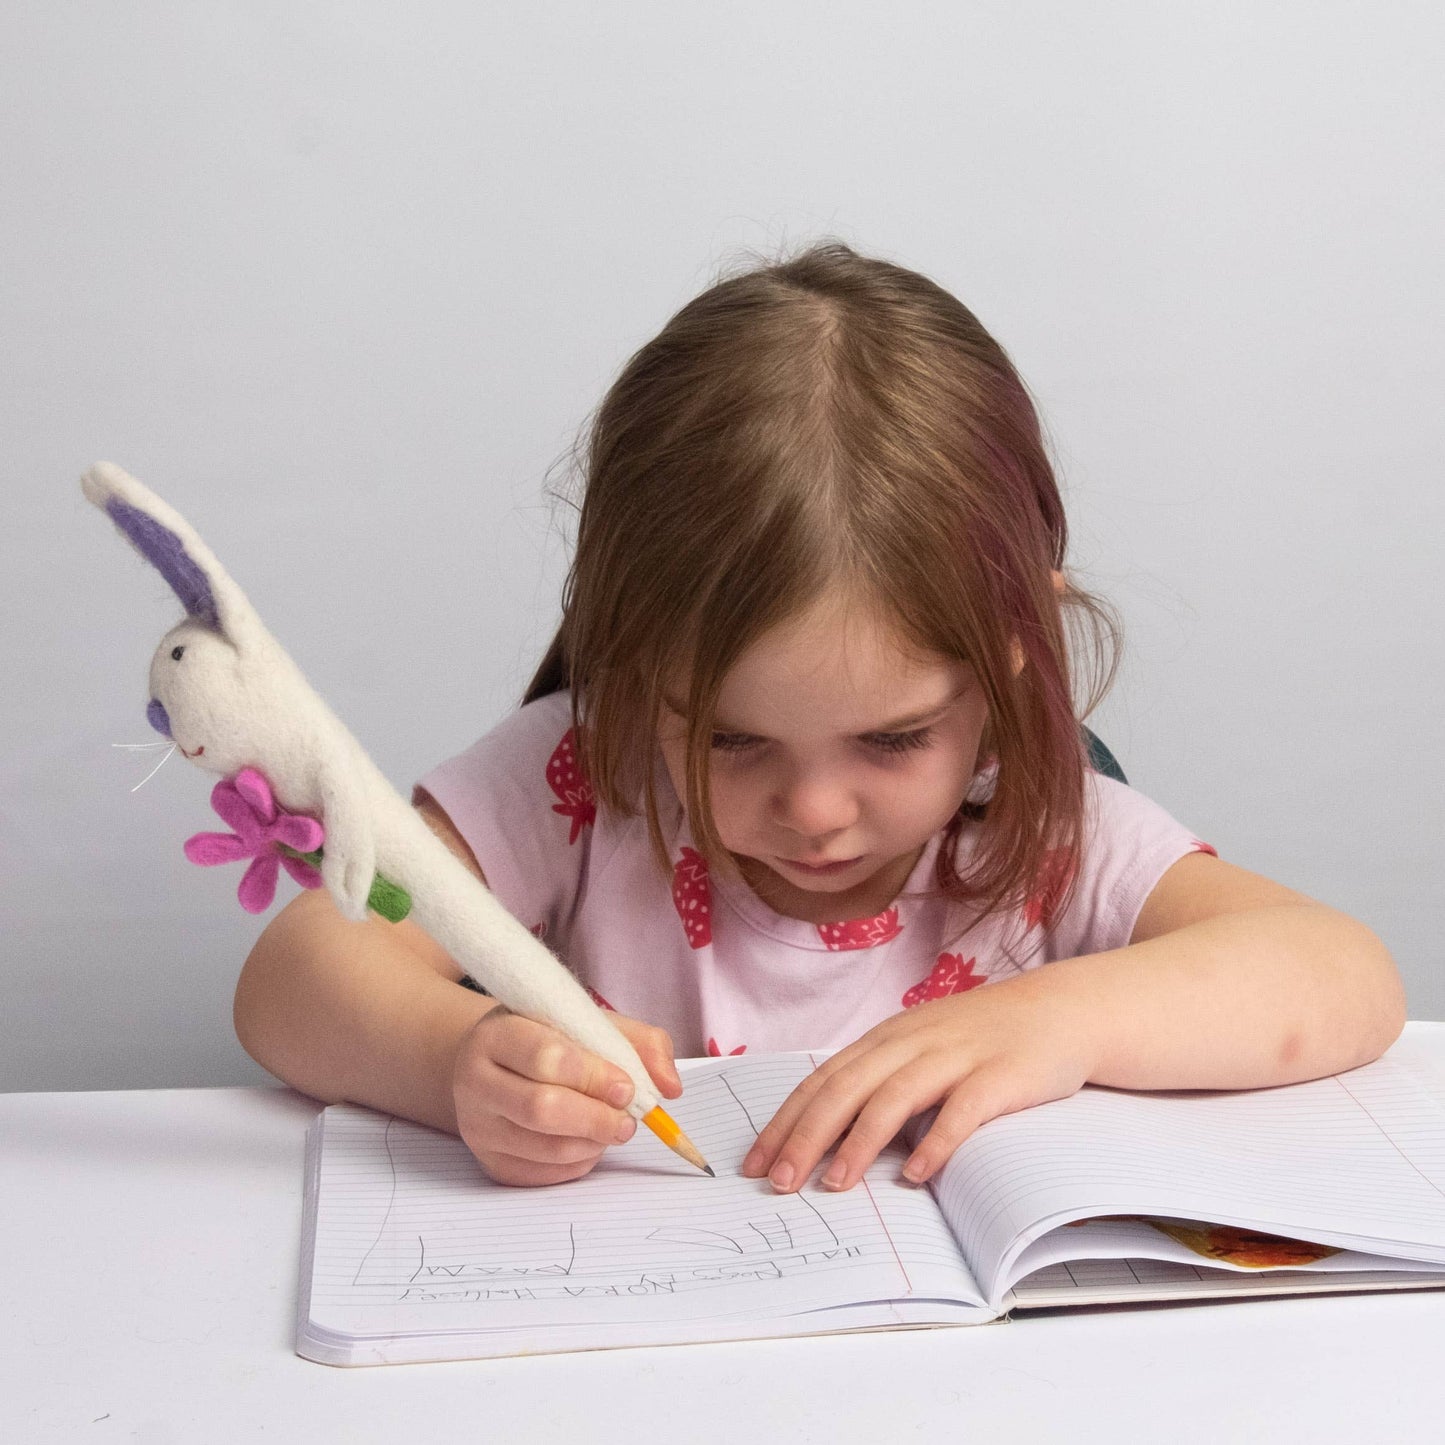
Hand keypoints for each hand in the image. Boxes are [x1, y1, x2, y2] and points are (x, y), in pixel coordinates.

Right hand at [452, 1006, 682, 1185]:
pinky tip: (590, 1144)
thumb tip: (670, 1087)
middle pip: (541, 1108)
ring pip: (543, 1147)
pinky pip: (541, 1174)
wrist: (496, 1063)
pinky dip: (578, 1163)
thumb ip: (640, 1043)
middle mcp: (475, 1079)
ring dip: (593, 1143)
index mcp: (497, 1033)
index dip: (594, 1076)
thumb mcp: (590, 1023)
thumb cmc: (551, 1039)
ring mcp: (476, 1125)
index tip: (628, 1087)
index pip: (546, 1057)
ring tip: (614, 1129)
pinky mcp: (488, 1161)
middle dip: (597, 1118)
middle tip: (629, 1120)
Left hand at [739, 974, 1097, 1192]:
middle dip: (807, 1136)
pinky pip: (963, 1109)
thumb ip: (880, 1077)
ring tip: (834, 1184)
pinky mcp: (1000, 1075)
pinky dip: (937, 1141)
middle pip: (847, 1088)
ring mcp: (956, 1055)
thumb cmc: (981, 1037)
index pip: (823, 1079)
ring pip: (895, 1096)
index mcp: (887, 1038)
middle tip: (779, 1182)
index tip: (755, 1161)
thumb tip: (826, 1130)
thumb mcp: (920, 1046)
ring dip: (860, 1142)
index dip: (786, 1120)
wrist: (1059, 1010)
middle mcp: (913, 1041)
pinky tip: (918, 1175)